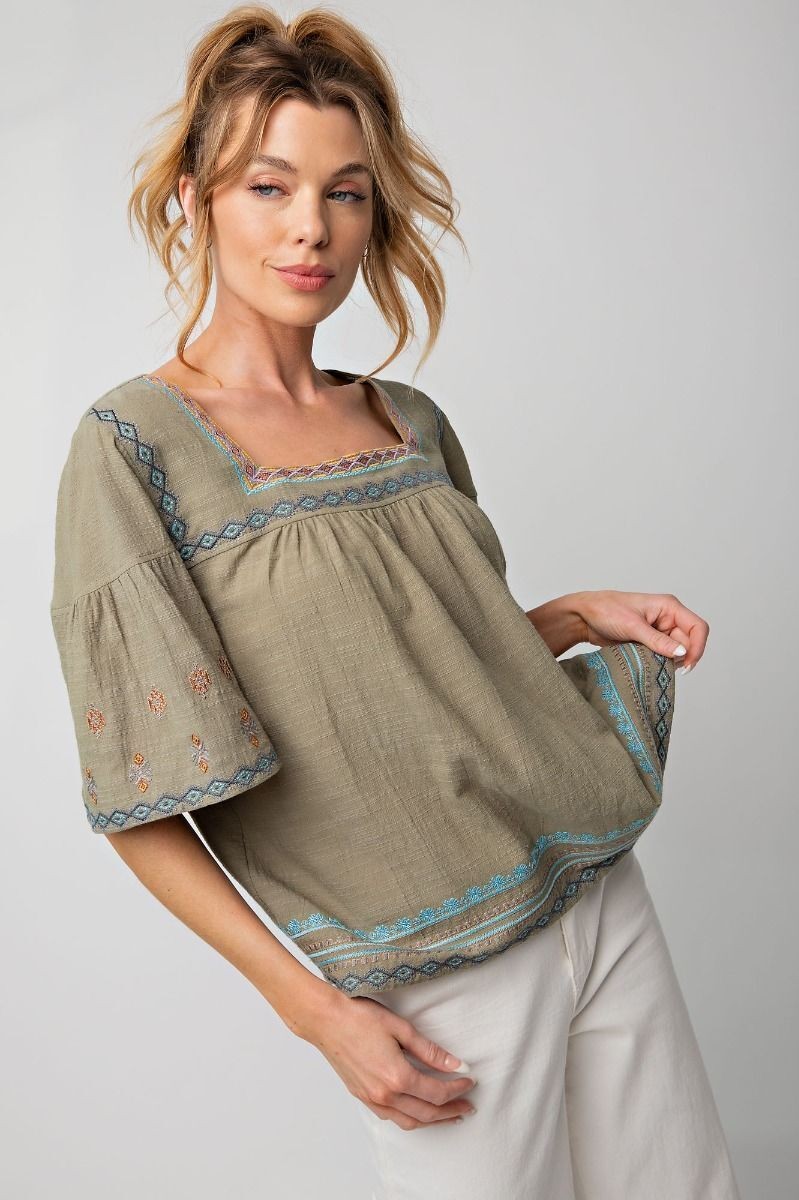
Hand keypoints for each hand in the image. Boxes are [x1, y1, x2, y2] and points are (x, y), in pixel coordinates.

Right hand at [297, 989, 477, 1130]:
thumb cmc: (359, 1017)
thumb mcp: (400, 1028)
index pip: (437, 1092)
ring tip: (450, 1115)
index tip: (470, 1079)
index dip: (457, 1088)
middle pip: (427, 1112)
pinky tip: (419, 1111)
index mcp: (397, 1076)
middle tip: (469, 1105)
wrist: (325, 1020)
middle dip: (451, 1111)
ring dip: (433, 1121)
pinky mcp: (362, 1097)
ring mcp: (371, 1099)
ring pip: (410, 1121)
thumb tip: (455, 1064)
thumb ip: (429, 1051)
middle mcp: (384, 1095)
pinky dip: (411, 1119)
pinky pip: (392, 1118)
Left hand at [573, 589, 708, 672]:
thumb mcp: (632, 626)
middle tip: (662, 666)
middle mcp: (667, 618)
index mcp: (669, 606)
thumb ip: (658, 641)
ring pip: (675, 652)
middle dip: (679, 657)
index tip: (686, 665)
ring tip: (649, 662)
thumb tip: (682, 652)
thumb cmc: (605, 610)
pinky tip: (646, 664)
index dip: (697, 647)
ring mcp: (659, 631)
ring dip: (667, 661)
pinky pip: (662, 656)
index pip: (698, 627)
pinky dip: (657, 662)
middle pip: (688, 643)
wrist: (583, 617)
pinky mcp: (649, 642)